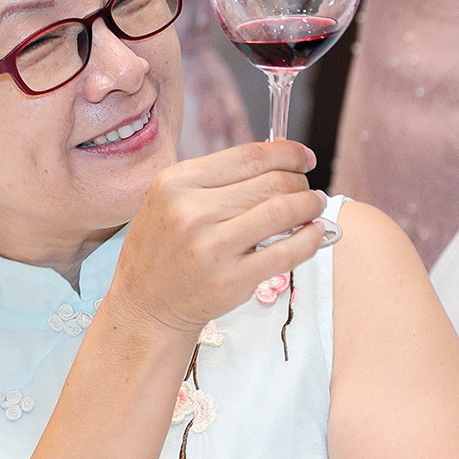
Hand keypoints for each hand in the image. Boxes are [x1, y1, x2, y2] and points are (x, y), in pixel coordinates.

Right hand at [108, 140, 327, 334]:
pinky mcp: (232, 279)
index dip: (287, 153)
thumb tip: (280, 155)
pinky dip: (310, 239)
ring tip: (313, 208)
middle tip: (305, 190)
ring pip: (283, 211)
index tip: (303, 158)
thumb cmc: (163, 248)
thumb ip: (216, 178)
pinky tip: (312, 234)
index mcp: (175, 183)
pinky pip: (287, 252)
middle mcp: (191, 212)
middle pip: (272, 182)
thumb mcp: (170, 200)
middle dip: (300, 182)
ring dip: (310, 205)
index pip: (249, 156)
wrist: (146, 305)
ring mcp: (212, 247)